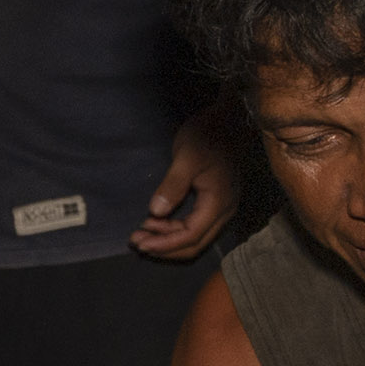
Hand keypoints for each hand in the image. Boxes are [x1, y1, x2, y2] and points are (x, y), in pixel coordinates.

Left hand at [133, 101, 245, 259]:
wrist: (227, 118)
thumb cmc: (208, 134)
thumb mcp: (186, 157)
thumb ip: (173, 185)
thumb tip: (156, 211)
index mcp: (219, 202)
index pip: (191, 236)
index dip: (165, 244)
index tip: (141, 244)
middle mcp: (224, 210)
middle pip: (194, 243)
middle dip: (164, 247)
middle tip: (137, 243)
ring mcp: (221, 207)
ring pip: (194, 236)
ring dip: (167, 238)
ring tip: (141, 234)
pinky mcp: (214, 201)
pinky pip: (195, 224)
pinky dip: (174, 228)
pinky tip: (155, 222)